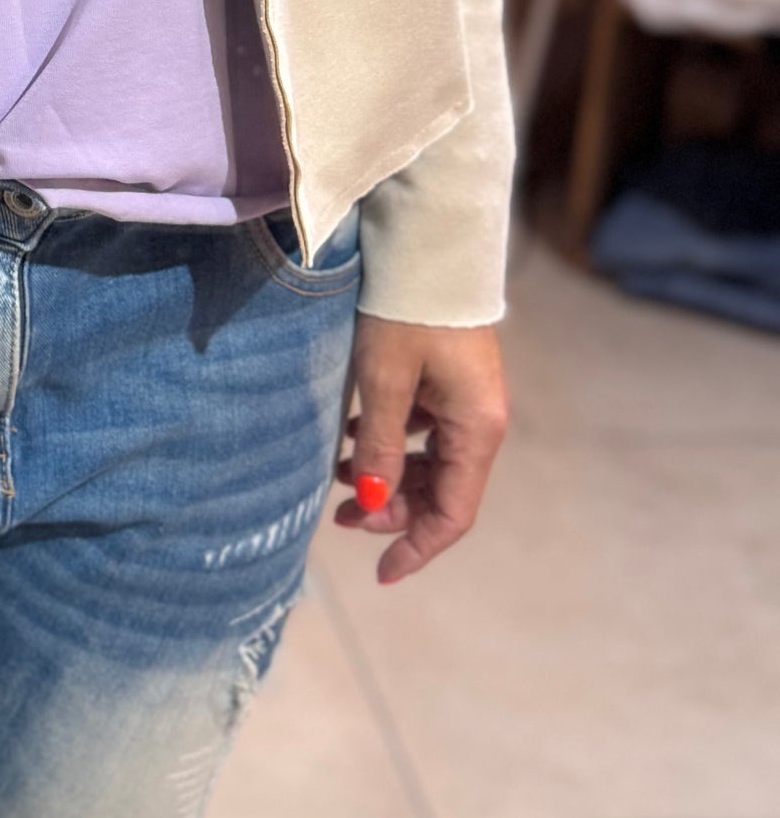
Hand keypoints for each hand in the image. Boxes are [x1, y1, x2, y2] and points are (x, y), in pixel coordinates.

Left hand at [333, 314, 508, 584]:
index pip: (453, 514)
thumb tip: (370, 503)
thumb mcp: (384, 381)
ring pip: (430, 460)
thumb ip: (379, 446)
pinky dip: (391, 440)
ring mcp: (467, 400)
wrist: (428, 246)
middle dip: (392, 509)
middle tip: (340, 512)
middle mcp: (480, 422)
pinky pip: (425, 429)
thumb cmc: (406, 311)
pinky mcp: (450, 379)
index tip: (380, 572)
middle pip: (441, 490)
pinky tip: (355, 431)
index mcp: (476, 430)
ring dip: (388, 474)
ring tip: (338, 472)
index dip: (416, 547)